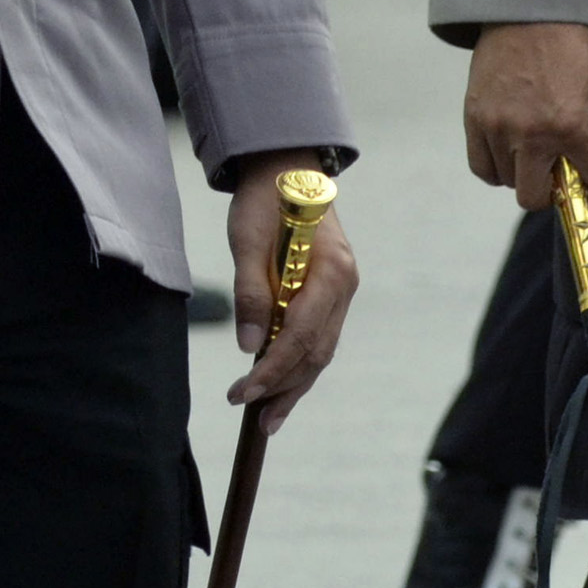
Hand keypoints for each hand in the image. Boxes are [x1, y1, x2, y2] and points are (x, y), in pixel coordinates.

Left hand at [222, 154, 360, 433]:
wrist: (286, 168)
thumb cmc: (264, 200)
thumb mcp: (248, 241)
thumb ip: (251, 292)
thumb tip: (249, 345)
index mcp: (330, 271)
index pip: (302, 336)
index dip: (272, 370)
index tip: (243, 393)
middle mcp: (345, 285)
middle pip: (317, 352)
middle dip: (285, 388)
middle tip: (255, 419)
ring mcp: (343, 291)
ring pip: (321, 350)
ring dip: (294, 385)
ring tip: (269, 417)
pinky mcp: (332, 292)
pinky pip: (318, 337)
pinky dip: (299, 363)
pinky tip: (281, 384)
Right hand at [464, 22, 587, 208]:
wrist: (525, 11)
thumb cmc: (572, 46)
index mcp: (570, 126)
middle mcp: (530, 135)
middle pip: (537, 197)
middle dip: (556, 188)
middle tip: (560, 163)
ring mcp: (497, 129)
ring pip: (510, 184)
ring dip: (527, 173)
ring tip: (536, 147)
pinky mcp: (475, 120)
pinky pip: (481, 168)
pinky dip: (497, 169)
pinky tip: (511, 152)